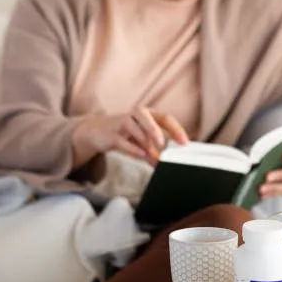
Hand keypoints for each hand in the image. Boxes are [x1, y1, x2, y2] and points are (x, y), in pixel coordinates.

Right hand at [72, 108, 188, 167]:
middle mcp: (135, 115)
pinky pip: (122, 139)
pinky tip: (141, 154)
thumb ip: (152, 152)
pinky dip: (132, 148)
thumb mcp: (140, 142)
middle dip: (155, 130)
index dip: (176, 129)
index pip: (165, 118)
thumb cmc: (124, 133)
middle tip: (163, 144)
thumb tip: (163, 165)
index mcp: (148, 115)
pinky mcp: (111, 133)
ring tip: (151, 153)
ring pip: (133, 126)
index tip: (184, 142)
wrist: (97, 131)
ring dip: (144, 141)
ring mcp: (122, 122)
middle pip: (147, 116)